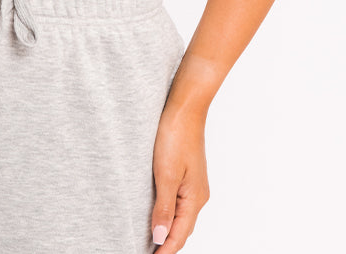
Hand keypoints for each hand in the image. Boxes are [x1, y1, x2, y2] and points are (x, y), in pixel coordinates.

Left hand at [150, 103, 209, 251]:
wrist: (185, 107)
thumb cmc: (175, 136)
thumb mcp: (165, 174)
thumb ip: (163, 208)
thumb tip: (160, 237)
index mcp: (195, 198)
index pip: (180, 235)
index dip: (165, 250)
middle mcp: (198, 195)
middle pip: (183, 229)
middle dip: (167, 243)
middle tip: (147, 251)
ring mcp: (194, 184)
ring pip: (182, 216)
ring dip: (169, 229)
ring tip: (150, 238)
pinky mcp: (187, 173)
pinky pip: (179, 201)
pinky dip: (170, 213)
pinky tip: (158, 211)